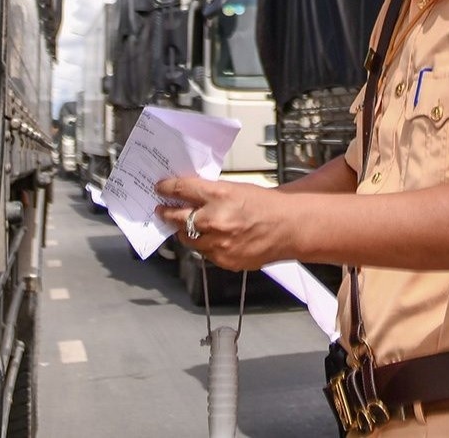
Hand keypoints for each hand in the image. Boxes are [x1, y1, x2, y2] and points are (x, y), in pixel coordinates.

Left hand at [155, 176, 297, 270]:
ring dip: (185, 231)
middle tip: (162, 210)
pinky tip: (211, 238)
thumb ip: (210, 193)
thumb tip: (187, 195)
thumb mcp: (235, 188)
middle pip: (177, 217)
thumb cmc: (266, 205)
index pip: (182, 190)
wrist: (288, 227)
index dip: (167, 188)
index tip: (160, 188)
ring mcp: (219, 243)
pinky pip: (203, 252)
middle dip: (166, 213)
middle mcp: (216, 220)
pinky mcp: (223, 260)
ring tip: (188, 225)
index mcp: (219, 195)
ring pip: (187, 238)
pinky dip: (204, 244)